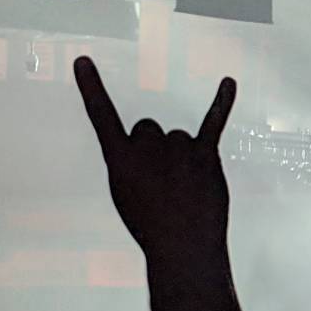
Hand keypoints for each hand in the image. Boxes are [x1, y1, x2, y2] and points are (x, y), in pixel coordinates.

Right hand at [73, 56, 233, 262]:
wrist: (183, 250)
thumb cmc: (151, 226)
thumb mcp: (126, 194)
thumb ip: (134, 162)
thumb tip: (160, 146)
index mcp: (119, 158)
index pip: (101, 116)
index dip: (91, 88)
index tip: (82, 60)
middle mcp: (146, 146)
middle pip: (148, 130)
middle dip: (155, 152)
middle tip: (162, 186)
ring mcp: (178, 149)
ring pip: (179, 139)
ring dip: (183, 159)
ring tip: (184, 191)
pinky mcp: (206, 155)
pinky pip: (214, 122)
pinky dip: (222, 102)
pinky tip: (229, 83)